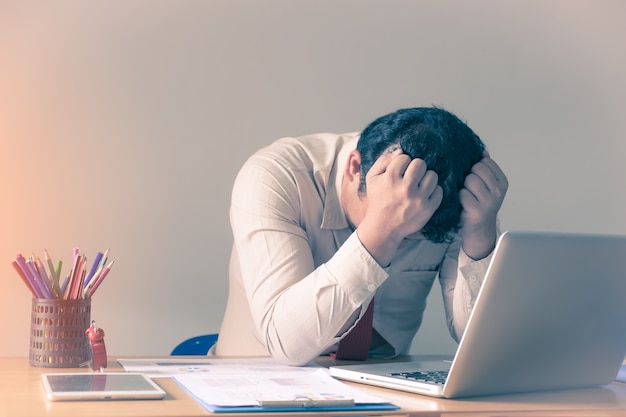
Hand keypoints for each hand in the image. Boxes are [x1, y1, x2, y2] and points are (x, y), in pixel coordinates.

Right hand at [357, 150, 442, 264]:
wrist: (383, 228)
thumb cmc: (378, 200)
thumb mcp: (372, 178)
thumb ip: (383, 161)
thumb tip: (401, 151)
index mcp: (390, 178)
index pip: (404, 157)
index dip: (402, 163)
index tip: (399, 172)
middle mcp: (405, 187)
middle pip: (420, 163)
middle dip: (415, 168)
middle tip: (411, 177)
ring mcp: (418, 199)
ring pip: (432, 175)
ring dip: (426, 178)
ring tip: (419, 185)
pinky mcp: (428, 209)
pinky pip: (439, 191)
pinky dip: (433, 192)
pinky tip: (424, 195)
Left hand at [459, 152, 507, 259]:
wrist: (480, 231)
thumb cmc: (481, 205)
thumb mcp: (488, 186)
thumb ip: (486, 169)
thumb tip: (483, 152)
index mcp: (502, 182)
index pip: (485, 162)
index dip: (476, 169)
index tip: (477, 180)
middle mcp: (498, 191)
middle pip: (476, 169)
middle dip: (469, 176)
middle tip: (470, 189)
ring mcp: (489, 201)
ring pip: (469, 180)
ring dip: (464, 187)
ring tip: (467, 196)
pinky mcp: (477, 210)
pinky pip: (462, 193)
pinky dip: (459, 198)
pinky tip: (463, 204)